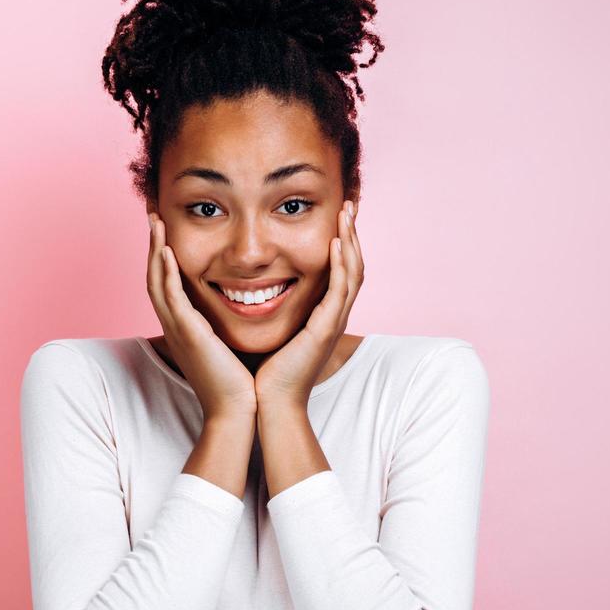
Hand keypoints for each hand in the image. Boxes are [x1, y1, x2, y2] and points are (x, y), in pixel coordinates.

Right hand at [146, 211, 258, 419]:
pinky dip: (168, 272)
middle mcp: (175, 325)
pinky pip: (171, 297)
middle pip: (155, 275)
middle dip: (153, 244)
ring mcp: (178, 330)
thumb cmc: (239, 382)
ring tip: (155, 221)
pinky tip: (169, 251)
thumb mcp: (230, 344)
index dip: (164, 254)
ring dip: (155, 249)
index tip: (167, 228)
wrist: (238, 411)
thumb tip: (246, 304)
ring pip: (157, 281)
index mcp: (184, 326)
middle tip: (153, 214)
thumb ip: (228, 323)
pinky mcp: (189, 335)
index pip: (167, 282)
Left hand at [254, 200, 363, 408]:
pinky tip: (336, 242)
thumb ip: (272, 308)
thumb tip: (255, 289)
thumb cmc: (266, 373)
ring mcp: (333, 322)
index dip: (342, 243)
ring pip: (353, 272)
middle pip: (354, 266)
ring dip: (351, 240)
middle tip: (349, 205)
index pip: (340, 270)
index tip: (336, 216)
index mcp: (323, 315)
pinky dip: (340, 264)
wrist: (269, 404)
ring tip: (347, 214)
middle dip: (352, 234)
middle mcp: (334, 316)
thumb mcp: (273, 330)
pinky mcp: (325, 330)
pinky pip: (339, 290)